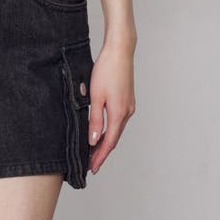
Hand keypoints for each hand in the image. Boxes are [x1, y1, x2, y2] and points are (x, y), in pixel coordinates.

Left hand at [87, 40, 135, 174]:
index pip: (109, 143)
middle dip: (102, 152)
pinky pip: (118, 120)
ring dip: (106, 141)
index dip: (100, 157)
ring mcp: (129, 106)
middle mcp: (127, 112)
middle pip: (113, 138)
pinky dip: (110, 129)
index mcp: (119, 114)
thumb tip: (93, 141)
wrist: (120, 51)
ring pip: (116, 130)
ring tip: (93, 150)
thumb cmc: (106, 70)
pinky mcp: (127, 100)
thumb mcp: (96, 96)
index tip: (92, 168)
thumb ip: (95, 120)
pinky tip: (102, 130)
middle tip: (90, 164)